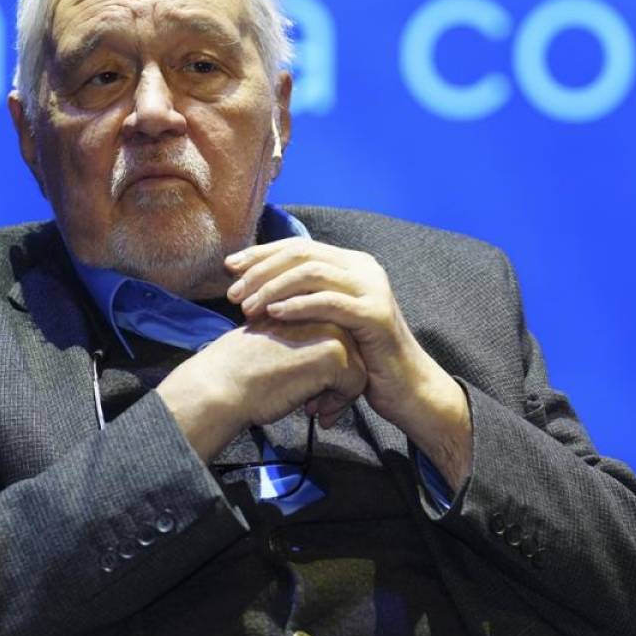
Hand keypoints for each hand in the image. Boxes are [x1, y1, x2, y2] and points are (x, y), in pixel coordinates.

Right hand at [156, 318, 366, 461]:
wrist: (224, 383)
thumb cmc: (242, 367)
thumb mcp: (278, 339)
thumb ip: (304, 337)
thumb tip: (332, 360)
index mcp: (306, 301)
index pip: (340, 335)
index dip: (329, 368)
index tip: (310, 389)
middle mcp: (322, 309)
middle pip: (355, 351)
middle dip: (338, 383)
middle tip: (315, 404)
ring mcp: (331, 329)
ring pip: (359, 368)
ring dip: (339, 395)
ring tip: (314, 408)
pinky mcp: (334, 353)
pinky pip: (355, 385)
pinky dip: (338, 404)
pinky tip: (311, 410)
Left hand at [224, 238, 472, 489]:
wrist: (407, 389)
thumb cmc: (361, 358)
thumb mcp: (329, 321)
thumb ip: (304, 299)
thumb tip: (256, 288)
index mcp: (351, 264)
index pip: (299, 246)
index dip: (261, 253)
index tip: (229, 267)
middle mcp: (363, 268)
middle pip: (302, 254)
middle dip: (261, 269)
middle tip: (232, 291)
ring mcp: (372, 289)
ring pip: (312, 273)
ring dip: (273, 287)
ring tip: (247, 306)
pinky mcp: (376, 315)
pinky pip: (330, 303)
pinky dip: (298, 305)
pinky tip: (273, 313)